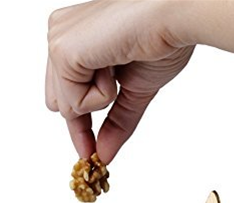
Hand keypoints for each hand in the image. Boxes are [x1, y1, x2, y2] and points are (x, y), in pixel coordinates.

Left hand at [46, 0, 192, 162]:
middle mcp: (60, 35)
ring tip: (122, 64)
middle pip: (61, 104)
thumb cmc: (162, 40)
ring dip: (102, 100)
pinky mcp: (62, 50)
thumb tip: (105, 155)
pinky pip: (75, 102)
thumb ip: (117, 123)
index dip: (80, 125)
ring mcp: (58, 40)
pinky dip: (102, 96)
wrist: (175, 17)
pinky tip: (116, 64)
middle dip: (87, 116)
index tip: (90, 151)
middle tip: (114, 106)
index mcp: (77, 39)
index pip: (67, 94)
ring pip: (67, 107)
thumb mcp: (135, 91)